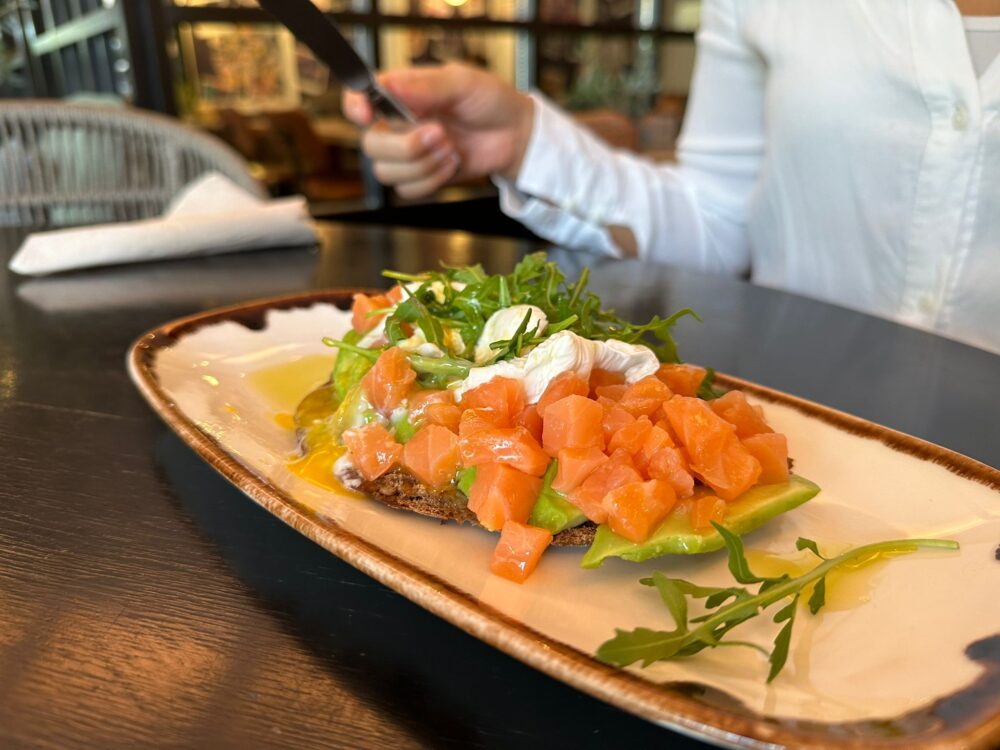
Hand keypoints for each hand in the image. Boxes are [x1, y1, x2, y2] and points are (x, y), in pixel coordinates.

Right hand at [343, 62, 533, 198]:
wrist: (513, 134)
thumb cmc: (489, 101)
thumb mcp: (461, 82)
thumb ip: (425, 86)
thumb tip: (390, 84)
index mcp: (398, 94)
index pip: (356, 100)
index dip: (355, 108)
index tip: (367, 115)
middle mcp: (395, 124)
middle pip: (370, 145)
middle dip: (405, 146)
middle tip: (440, 134)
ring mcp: (406, 153)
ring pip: (385, 172)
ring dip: (422, 165)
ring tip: (450, 149)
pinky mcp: (420, 177)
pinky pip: (407, 190)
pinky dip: (431, 181)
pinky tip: (450, 165)